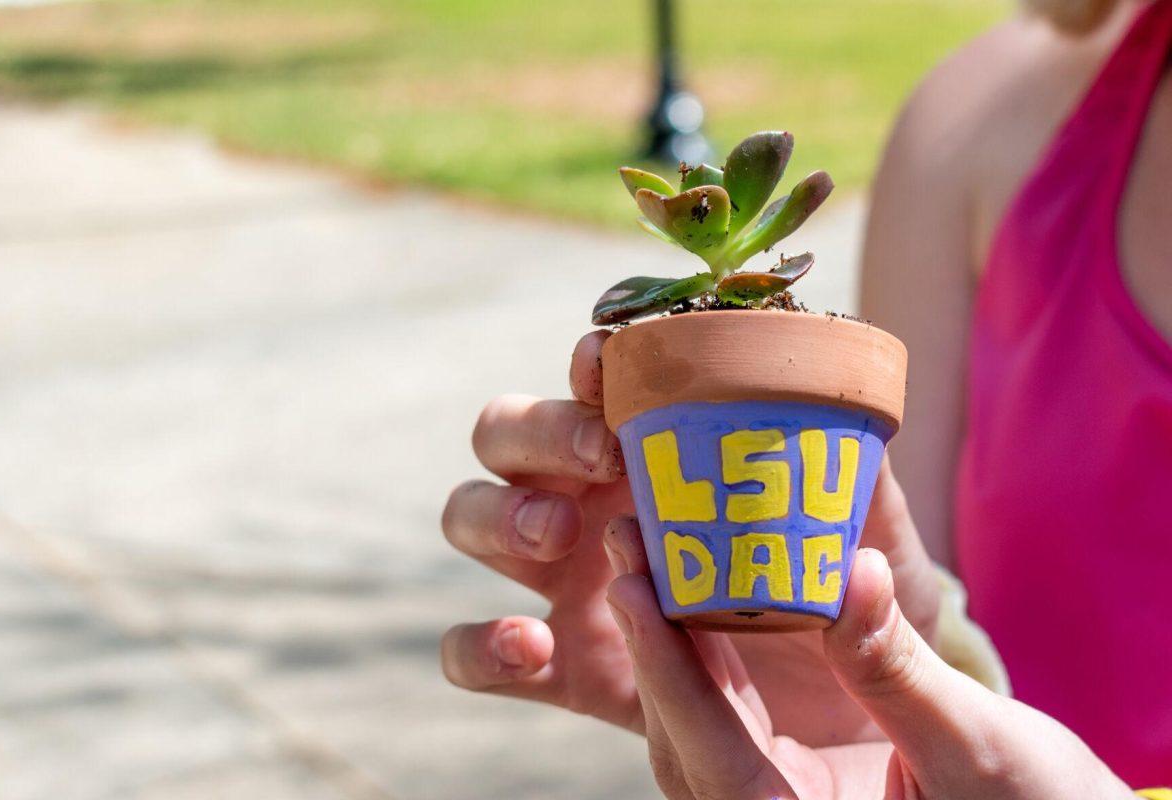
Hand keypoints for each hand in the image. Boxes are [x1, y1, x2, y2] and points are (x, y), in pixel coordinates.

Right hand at [441, 330, 941, 743]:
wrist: (828, 711)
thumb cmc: (840, 595)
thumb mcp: (869, 546)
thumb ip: (865, 501)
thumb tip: (859, 459)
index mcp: (652, 448)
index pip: (595, 383)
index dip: (589, 363)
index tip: (606, 364)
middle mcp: (589, 498)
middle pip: (507, 433)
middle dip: (539, 433)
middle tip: (602, 458)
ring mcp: (561, 580)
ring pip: (470, 515)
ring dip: (499, 516)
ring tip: (560, 539)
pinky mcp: (555, 662)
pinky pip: (471, 648)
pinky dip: (480, 642)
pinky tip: (530, 645)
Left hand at [607, 541, 1133, 799]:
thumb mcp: (974, 748)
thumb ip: (898, 669)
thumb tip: (851, 568)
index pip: (713, 755)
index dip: (668, 669)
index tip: (631, 590)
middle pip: (687, 736)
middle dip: (653, 639)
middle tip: (629, 545)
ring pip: (700, 723)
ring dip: (674, 640)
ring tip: (650, 553)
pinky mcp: (790, 778)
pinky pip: (732, 715)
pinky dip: (714, 654)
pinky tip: (701, 590)